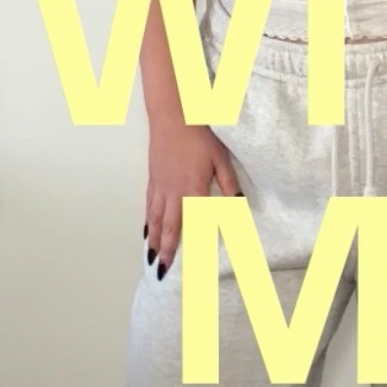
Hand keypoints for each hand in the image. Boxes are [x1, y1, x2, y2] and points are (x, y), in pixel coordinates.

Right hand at [144, 118, 241, 278]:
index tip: (190, 267)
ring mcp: (160, 186)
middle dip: (166, 251)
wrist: (172, 115)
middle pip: (169, 227)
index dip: (192, 247)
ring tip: (151, 258)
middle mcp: (173, 192)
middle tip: (161, 271)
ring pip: (155, 219)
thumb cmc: (199, 135)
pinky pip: (149, 206)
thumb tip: (239, 207)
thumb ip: (229, 185)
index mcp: (193, 189)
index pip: (193, 225)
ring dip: (154, 241)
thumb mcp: (221, 159)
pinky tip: (147, 231)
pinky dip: (148, 222)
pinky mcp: (153, 178)